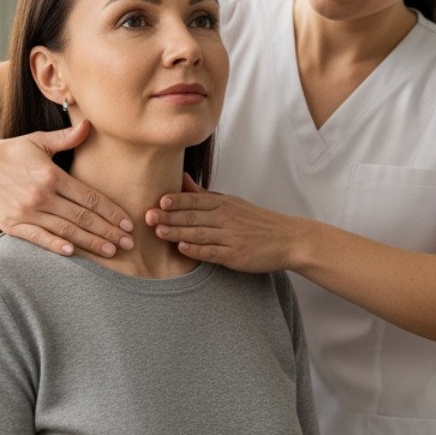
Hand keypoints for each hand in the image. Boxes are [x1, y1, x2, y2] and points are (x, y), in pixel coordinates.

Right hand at [0, 120, 132, 256]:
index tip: (128, 223)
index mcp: (51, 174)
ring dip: (90, 242)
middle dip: (108, 231)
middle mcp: (40, 194)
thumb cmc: (10, 151)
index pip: (89, 197)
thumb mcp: (38, 141)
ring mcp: (25, 211)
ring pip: (65, 230)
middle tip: (128, 243)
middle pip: (82, 217)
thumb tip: (89, 124)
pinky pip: (37, 238)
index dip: (111, 212)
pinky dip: (55, 245)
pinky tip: (73, 252)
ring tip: (111, 251)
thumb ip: (66, 138)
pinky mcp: (11, 224)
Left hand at [145, 175, 303, 272]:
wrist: (287, 239)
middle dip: (169, 217)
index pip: (196, 200)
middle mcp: (226, 218)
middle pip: (193, 216)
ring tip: (159, 232)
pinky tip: (183, 248)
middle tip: (148, 217)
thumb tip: (181, 178)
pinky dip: (197, 250)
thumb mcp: (232, 202)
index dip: (177, 200)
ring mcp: (231, 237)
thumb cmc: (256, 221)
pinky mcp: (235, 255)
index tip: (159, 201)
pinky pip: (213, 252)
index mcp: (224, 204)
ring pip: (199, 233)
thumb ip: (204, 194)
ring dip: (177, 233)